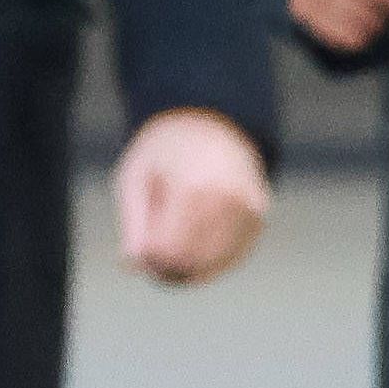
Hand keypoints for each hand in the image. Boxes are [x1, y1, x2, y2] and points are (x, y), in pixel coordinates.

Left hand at [113, 108, 268, 284]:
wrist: (212, 119)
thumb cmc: (165, 150)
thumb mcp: (136, 175)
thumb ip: (133, 221)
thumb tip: (131, 264)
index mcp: (192, 186)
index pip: (168, 250)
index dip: (149, 261)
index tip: (139, 256)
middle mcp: (226, 198)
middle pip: (191, 260)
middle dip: (167, 268)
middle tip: (151, 261)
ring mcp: (247, 208)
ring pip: (212, 263)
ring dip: (189, 267)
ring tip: (169, 253)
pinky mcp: (257, 216)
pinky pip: (232, 256)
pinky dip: (211, 262)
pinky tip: (192, 250)